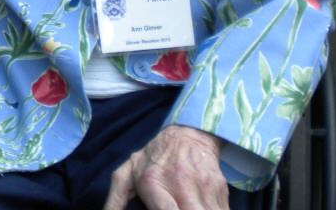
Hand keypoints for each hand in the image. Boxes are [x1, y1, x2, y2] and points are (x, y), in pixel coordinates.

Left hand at [104, 125, 227, 209]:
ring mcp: (201, 184)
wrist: (188, 132)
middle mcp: (178, 183)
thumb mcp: (128, 172)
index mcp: (152, 182)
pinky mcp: (219, 185)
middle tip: (179, 209)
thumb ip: (116, 198)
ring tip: (189, 207)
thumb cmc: (154, 157)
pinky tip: (202, 208)